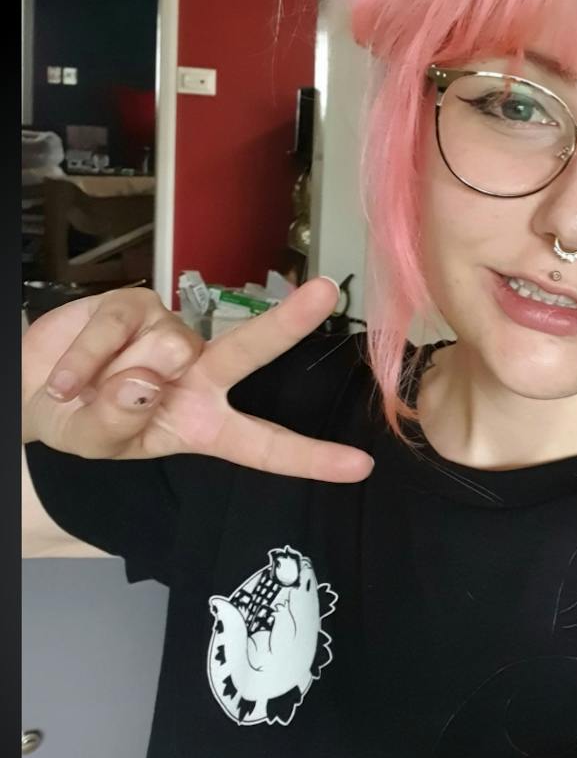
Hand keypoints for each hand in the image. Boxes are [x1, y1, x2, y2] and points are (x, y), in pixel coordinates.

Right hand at [21, 278, 373, 482]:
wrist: (32, 386)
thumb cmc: (83, 420)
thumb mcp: (99, 445)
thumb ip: (119, 425)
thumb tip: (144, 382)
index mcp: (206, 423)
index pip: (265, 445)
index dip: (312, 458)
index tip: (362, 466)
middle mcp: (201, 374)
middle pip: (249, 348)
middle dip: (288, 322)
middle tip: (325, 292)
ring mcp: (172, 334)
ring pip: (164, 348)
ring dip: (115, 374)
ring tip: (91, 386)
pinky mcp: (138, 303)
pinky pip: (118, 327)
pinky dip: (86, 356)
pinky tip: (68, 374)